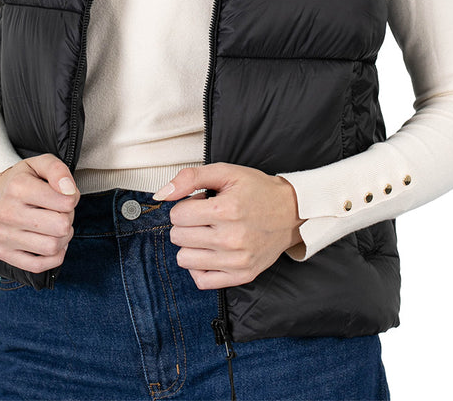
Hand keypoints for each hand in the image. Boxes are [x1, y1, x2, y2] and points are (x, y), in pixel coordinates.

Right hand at [0, 153, 79, 273]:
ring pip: (52, 247)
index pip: (66, 202)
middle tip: (61, 211)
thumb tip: (69, 191)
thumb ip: (58, 170)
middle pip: (61, 227)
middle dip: (69, 218)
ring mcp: (4, 235)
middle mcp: (7, 212)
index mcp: (18, 187)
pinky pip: (39, 266)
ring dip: (63, 238)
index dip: (73, 198)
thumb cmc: (27, 179)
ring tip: (56, 226)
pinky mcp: (4, 253)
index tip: (65, 194)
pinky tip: (50, 240)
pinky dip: (53, 256)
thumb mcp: (42, 163)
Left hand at [159, 163, 303, 289]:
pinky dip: (199, 267)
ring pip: (184, 259)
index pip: (177, 215)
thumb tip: (161, 194)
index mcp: (226, 210)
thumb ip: (190, 178)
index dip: (185, 206)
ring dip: (191, 245)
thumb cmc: (257, 190)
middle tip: (206, 217)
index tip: (200, 203)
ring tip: (208, 233)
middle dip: (186, 224)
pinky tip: (209, 252)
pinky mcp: (241, 275)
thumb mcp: (226, 172)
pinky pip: (201, 280)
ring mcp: (236, 260)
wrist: (291, 212)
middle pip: (178, 237)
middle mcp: (231, 238)